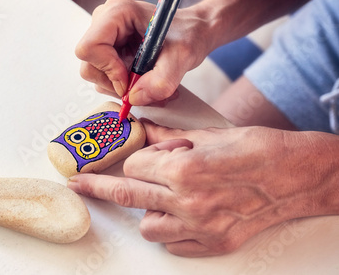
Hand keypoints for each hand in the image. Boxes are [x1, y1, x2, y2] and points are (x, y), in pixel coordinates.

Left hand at [67, 120, 338, 256]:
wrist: (295, 175)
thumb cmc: (255, 149)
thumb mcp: (207, 134)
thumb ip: (166, 137)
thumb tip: (142, 130)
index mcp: (184, 169)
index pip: (134, 166)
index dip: (136, 158)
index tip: (140, 156)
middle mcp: (188, 201)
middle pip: (127, 196)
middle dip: (98, 187)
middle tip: (79, 184)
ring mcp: (200, 227)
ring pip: (147, 227)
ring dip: (146, 211)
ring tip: (162, 198)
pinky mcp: (214, 243)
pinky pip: (173, 245)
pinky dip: (170, 232)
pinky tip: (179, 215)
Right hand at [75, 0, 214, 105]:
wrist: (195, 32)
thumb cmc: (189, 34)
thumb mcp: (181, 57)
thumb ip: (160, 81)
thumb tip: (133, 98)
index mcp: (118, 12)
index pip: (90, 47)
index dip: (107, 69)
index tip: (129, 80)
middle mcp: (105, 21)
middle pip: (90, 64)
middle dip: (114, 83)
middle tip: (142, 88)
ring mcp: (105, 36)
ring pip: (95, 74)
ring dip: (121, 88)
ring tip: (150, 86)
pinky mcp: (108, 50)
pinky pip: (104, 76)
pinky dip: (123, 86)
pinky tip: (145, 83)